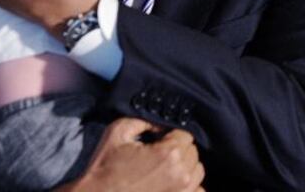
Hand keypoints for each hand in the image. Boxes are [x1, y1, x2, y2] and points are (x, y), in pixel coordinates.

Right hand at [60, 118, 204, 191]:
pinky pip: (198, 191)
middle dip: (178, 149)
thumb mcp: (119, 131)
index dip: (171, 134)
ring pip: (197, 171)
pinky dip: (189, 186)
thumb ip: (144, 119)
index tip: (158, 140)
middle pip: (193, 151)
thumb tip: (162, 124)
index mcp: (168, 153)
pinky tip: (172, 183)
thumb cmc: (105, 166)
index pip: (186, 133)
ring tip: (164, 168)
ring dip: (185, 166)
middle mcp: (181, 173)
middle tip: (157, 155)